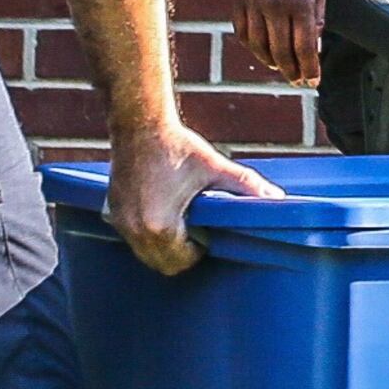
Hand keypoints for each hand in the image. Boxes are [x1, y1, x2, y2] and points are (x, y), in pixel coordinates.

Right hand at [107, 120, 282, 274]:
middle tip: (197, 229)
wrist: (139, 123)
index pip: (182, 261)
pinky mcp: (111, 212)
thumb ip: (245, 185)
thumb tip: (276, 198)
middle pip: (162, 264)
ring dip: (164, 246)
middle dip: (182, 254)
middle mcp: (134, 229)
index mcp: (160, 225)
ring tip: (181, 221)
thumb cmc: (177, 145)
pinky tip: (163, 212)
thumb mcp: (215, 167)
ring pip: (145, 254)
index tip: (207, 231)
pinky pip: (132, 238)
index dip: (200, 251)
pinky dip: (148, 235)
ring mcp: (120, 222)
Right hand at [236, 0, 326, 86]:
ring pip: (259, 47)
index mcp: (299, 2)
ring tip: (282, 68)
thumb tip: (314, 49)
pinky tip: (263, 51)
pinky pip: (243, 34)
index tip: (312, 82)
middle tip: (298, 80)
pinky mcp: (238, 1)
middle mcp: (275, 5)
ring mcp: (253, 4)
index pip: (304, 47)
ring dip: (271, 63)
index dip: (309, 69)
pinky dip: (253, 47)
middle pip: (281, 52)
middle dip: (291, 71)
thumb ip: (318, 17)